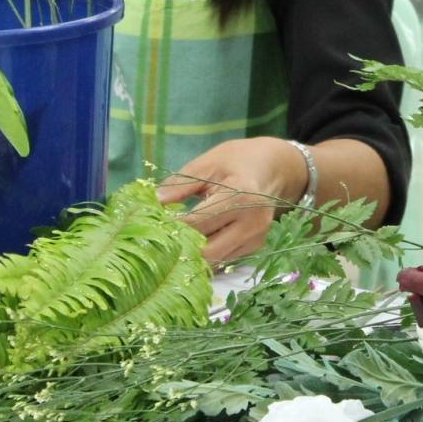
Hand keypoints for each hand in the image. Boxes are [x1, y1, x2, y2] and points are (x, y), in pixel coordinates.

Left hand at [155, 137, 307, 262]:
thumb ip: (180, 184)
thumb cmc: (236, 160)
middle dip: (179, 248)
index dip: (170, 227)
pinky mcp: (255, 247)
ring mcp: (256, 238)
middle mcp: (252, 222)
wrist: (274, 167)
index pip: (197, 223)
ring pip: (214, 261)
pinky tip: (190, 244)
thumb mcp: (207, 163)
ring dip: (190, 255)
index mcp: (240, 196)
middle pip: (207, 250)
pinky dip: (204, 255)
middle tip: (157, 240)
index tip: (148, 225)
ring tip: (170, 243)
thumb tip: (154, 201)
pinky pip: (223, 259)